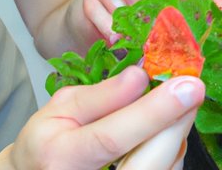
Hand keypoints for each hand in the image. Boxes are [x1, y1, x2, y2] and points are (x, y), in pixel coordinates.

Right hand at [0, 67, 203, 169]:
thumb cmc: (46, 140)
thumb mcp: (61, 107)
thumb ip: (100, 95)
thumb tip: (139, 77)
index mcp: (63, 156)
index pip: (112, 136)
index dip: (151, 112)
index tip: (183, 86)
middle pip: (148, 160)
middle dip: (174, 121)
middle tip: (191, 89)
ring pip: (162, 169)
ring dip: (174, 133)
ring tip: (173, 106)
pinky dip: (169, 150)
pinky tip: (162, 130)